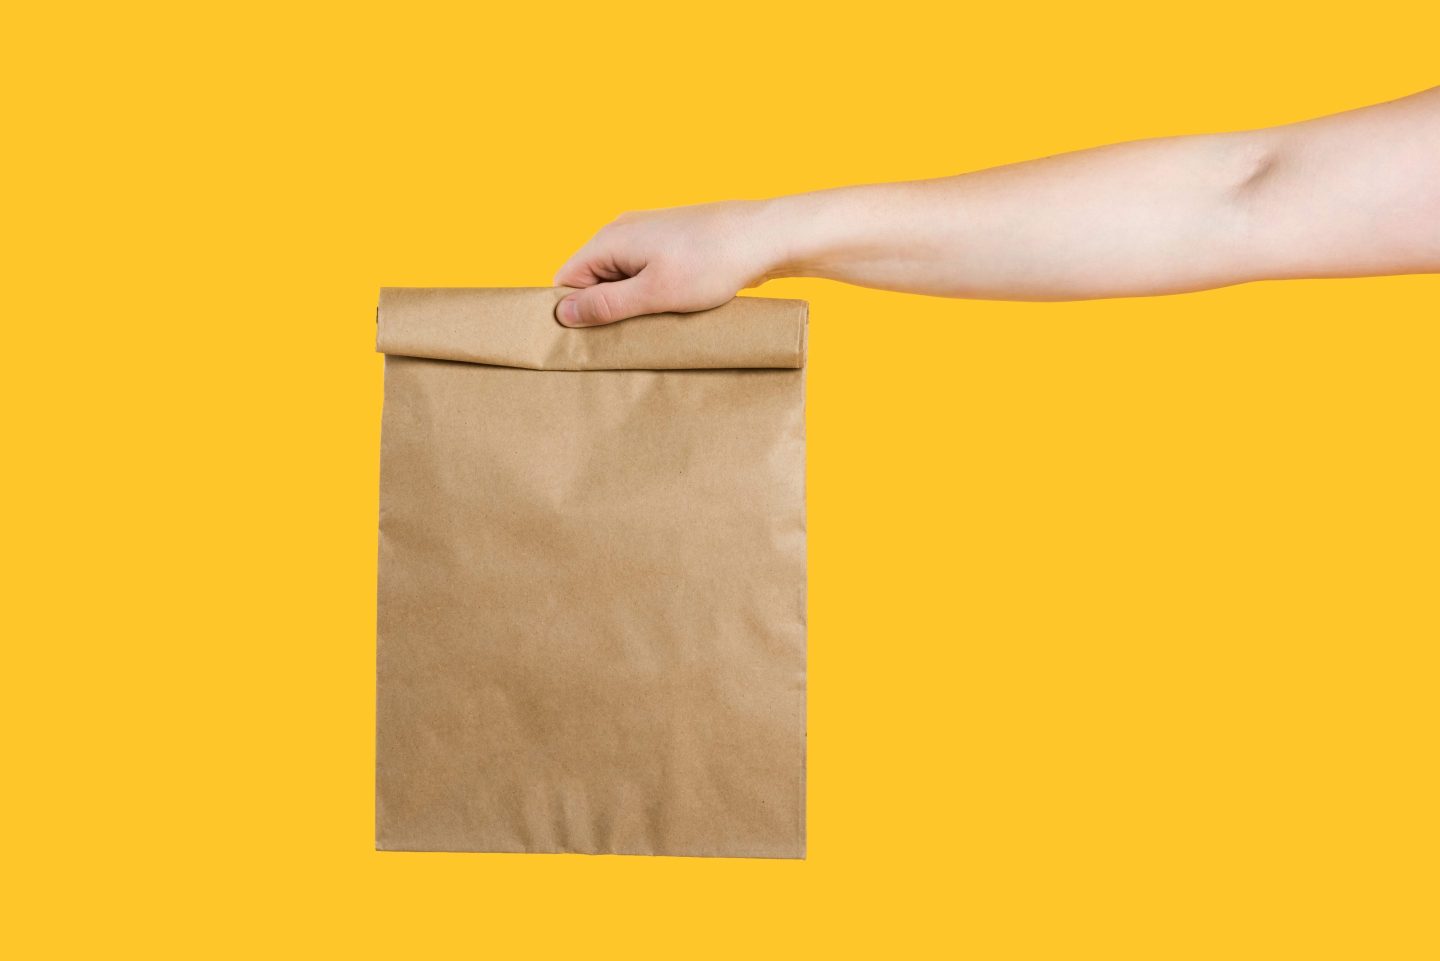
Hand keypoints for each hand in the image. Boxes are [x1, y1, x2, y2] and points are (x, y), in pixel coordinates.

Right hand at [553, 201, 781, 326]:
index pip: (567, 279)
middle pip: (591, 280)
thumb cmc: (711, 262)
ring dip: (630, 305)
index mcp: (610, 240)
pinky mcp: (670, 244)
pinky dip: (650, 295)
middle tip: (624, 341)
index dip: (572, 312)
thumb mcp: (654, 293)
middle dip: (603, 311)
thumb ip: (606, 305)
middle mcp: (622, 232)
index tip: (588, 341)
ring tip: (651, 326)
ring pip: (620, 279)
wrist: (764, 236)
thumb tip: (562, 314)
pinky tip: (668, 312)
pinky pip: (644, 274)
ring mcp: (648, 236)